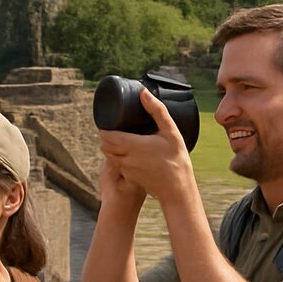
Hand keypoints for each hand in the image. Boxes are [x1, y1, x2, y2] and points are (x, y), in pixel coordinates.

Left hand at [98, 87, 195, 203]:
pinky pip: (117, 166)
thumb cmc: (176, 159)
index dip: (104, 128)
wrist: (178, 188)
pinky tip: (126, 154)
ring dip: (109, 148)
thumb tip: (143, 93)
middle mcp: (126, 158)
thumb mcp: (170, 132)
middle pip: (105, 146)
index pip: (107, 136)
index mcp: (133, 145)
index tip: (108, 122)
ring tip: (117, 140)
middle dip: (106, 137)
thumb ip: (156, 111)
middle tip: (112, 129)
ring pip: (109, 157)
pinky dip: (116, 159)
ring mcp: (127, 170)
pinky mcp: (130, 178)